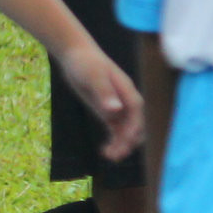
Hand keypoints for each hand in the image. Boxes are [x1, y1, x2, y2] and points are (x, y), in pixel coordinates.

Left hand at [60, 42, 142, 160]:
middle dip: (129, 140)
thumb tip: (115, 110)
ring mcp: (118, 107)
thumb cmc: (85, 62)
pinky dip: (114, 142)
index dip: (134, 125)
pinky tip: (105, 152)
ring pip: (126, 131)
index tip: (126, 139)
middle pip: (135, 124)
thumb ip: (105, 93)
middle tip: (116, 153)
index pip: (136, 110)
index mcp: (127, 90)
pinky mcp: (107, 112)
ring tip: (109, 156)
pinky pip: (115, 131)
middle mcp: (126, 100)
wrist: (76, 56)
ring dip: (122, 144)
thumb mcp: (93, 76)